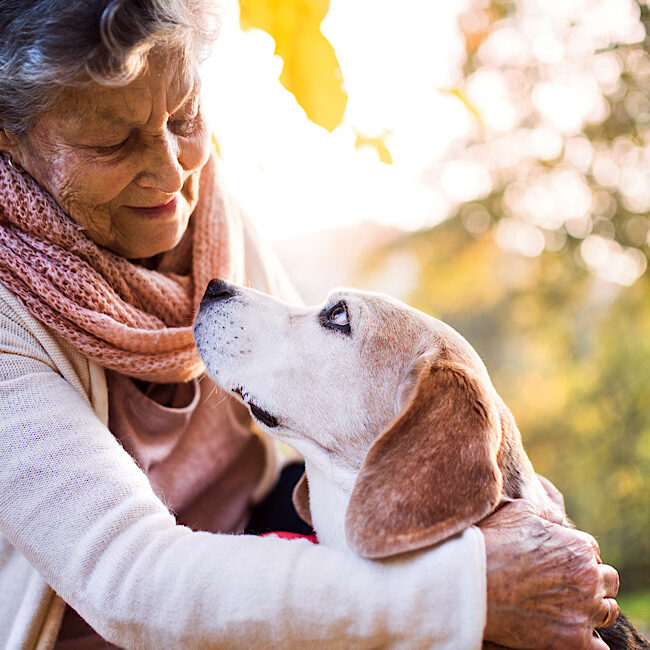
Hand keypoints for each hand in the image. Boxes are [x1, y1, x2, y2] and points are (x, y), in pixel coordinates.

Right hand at [480, 500, 619, 648]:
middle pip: (607, 580)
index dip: (575, 554)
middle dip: (592, 579)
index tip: (559, 560)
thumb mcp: (520, 511)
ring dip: (595, 607)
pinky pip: (600, 646)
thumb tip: (559, 520)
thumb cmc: (493, 543)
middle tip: (568, 583)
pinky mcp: (573, 641)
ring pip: (608, 611)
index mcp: (578, 547)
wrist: (471, 581)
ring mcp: (582, 611)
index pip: (591, 550)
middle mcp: (587, 578)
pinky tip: (572, 631)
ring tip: (572, 607)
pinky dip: (590, 639)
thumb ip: (547, 514)